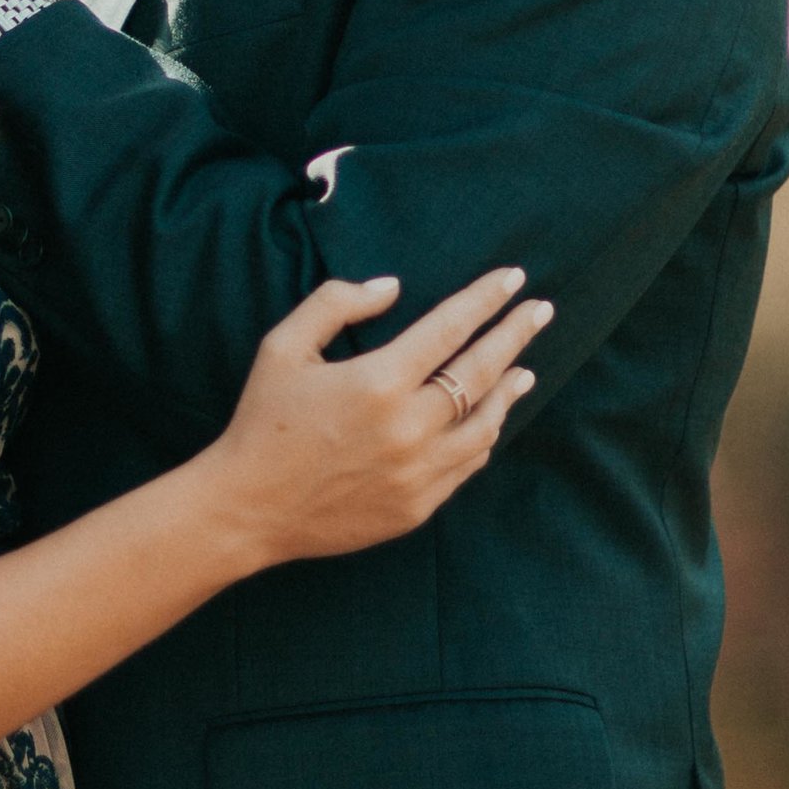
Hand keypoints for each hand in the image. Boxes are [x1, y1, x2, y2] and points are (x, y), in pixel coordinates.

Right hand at [199, 266, 549, 566]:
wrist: (248, 509)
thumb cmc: (263, 421)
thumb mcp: (283, 347)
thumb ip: (336, 302)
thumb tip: (392, 287)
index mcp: (378, 382)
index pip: (451, 327)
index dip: (486, 299)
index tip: (513, 279)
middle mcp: (408, 427)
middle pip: (482, 372)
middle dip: (515, 334)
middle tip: (540, 310)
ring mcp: (418, 472)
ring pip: (485, 424)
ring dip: (508, 390)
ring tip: (524, 369)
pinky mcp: (418, 506)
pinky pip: (467, 464)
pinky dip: (483, 436)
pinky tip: (488, 420)